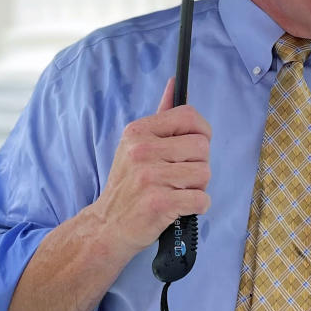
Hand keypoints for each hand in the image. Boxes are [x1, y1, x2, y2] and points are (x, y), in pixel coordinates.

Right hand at [89, 78, 211, 255]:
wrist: (106, 227)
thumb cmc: (129, 185)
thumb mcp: (136, 145)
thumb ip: (161, 116)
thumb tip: (176, 84)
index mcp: (138, 132)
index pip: (189, 116)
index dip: (201, 132)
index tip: (194, 147)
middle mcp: (142, 151)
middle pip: (202, 147)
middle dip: (199, 165)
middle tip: (179, 177)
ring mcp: (149, 177)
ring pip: (204, 173)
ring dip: (198, 187)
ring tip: (176, 192)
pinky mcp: (159, 203)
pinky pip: (202, 199)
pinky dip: (198, 206)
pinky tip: (180, 208)